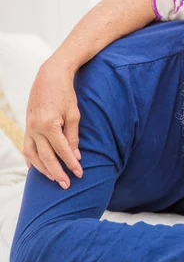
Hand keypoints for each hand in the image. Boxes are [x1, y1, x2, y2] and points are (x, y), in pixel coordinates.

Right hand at [23, 58, 81, 188]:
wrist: (50, 77)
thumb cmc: (65, 94)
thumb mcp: (74, 114)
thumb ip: (73, 136)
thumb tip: (76, 156)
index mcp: (49, 125)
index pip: (62, 150)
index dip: (71, 163)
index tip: (79, 174)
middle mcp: (35, 128)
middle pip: (46, 157)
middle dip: (57, 172)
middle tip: (66, 185)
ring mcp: (29, 127)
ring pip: (33, 155)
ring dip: (43, 169)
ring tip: (53, 179)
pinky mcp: (27, 126)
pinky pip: (26, 147)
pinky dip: (31, 159)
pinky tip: (35, 168)